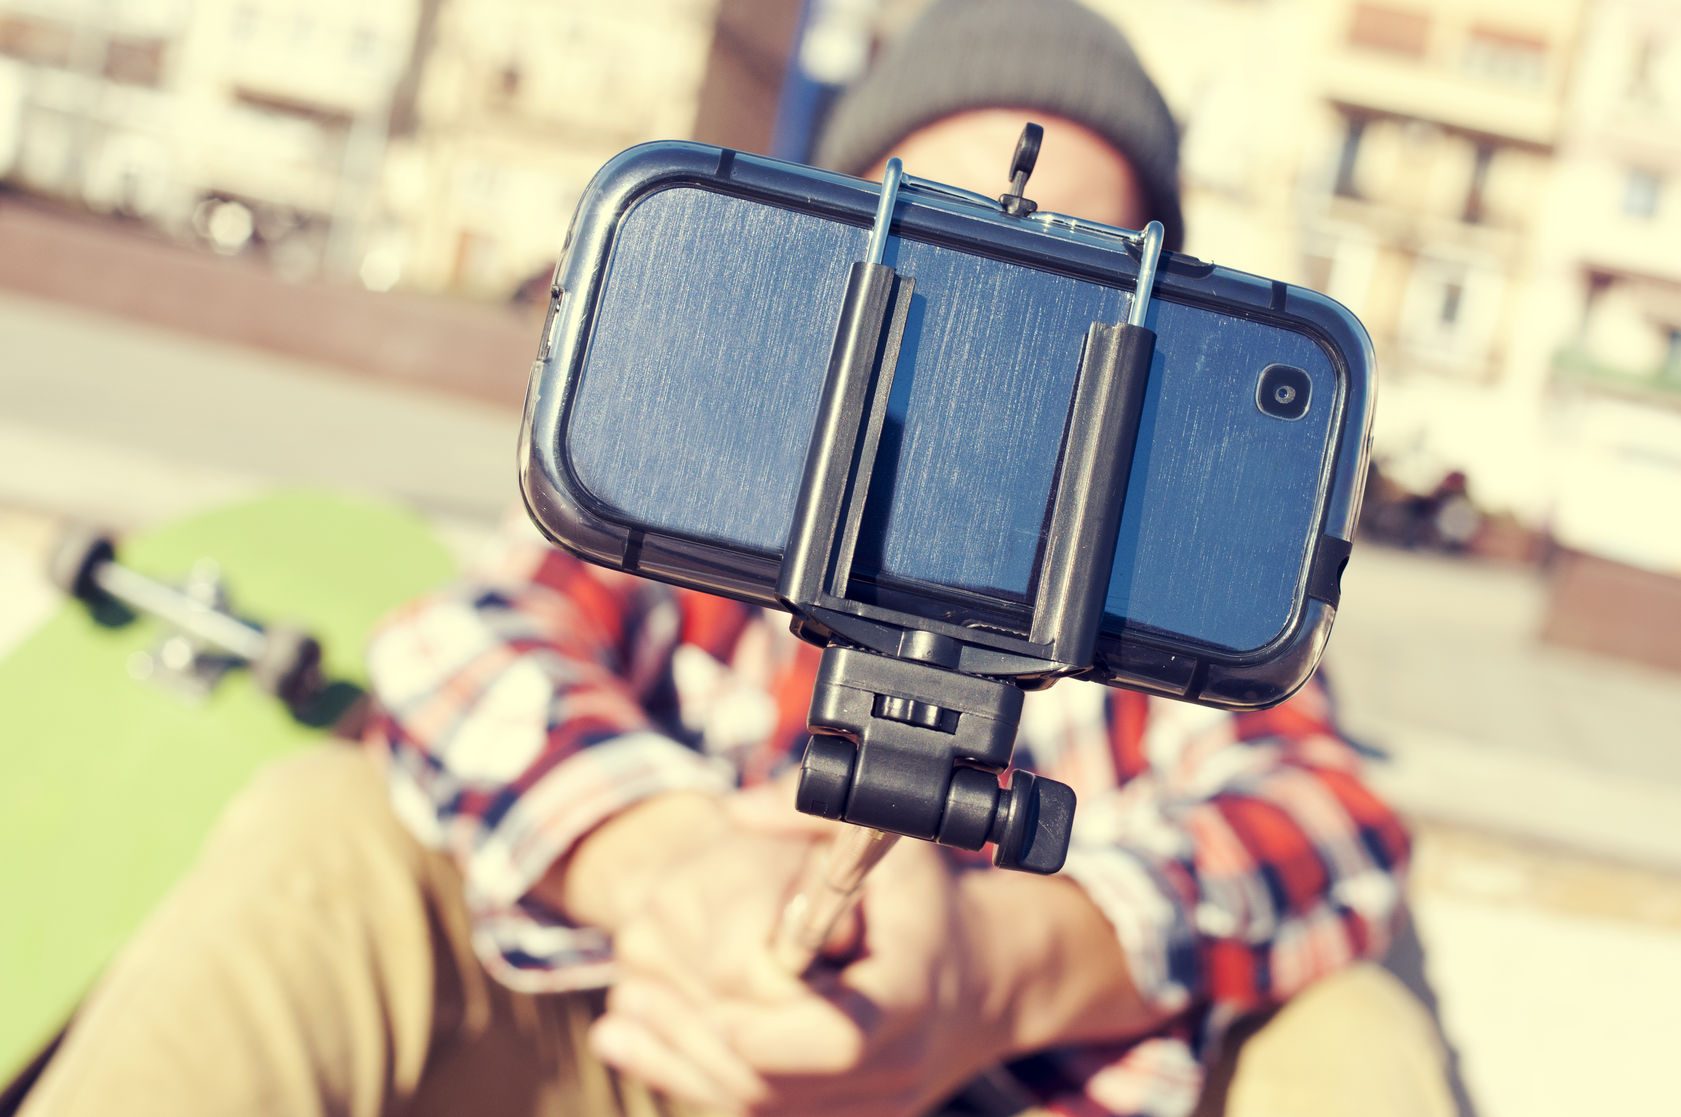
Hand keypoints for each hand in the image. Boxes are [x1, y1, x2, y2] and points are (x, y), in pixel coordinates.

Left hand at [590, 794, 1015, 1116]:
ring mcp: (870, 1108)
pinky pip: (761, 1112)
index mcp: (912, 999)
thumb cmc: (930, 908)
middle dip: (695, 1037)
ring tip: (623, 1014)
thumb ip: (812, 820)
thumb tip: (739, 808)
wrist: (988, 983)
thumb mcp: (889, 847)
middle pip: (777, 1082)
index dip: (764, 1028)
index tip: (711, 1000)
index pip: (834, 1040)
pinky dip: (695, 1078)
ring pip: (760, 1105)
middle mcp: (894, 1069)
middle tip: (629, 992)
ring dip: (682, 1060)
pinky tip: (638, 1041)